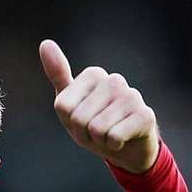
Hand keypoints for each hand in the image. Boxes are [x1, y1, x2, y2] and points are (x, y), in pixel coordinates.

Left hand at [39, 39, 158, 172]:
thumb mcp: (70, 104)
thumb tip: (45, 43)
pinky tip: (123, 139)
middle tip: (96, 132)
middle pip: (79, 118)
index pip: (63, 106)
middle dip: (84, 134)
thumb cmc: (93, 125)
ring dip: (99, 141)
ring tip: (109, 135)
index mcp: (93, 75)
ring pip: (97, 129)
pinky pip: (115, 136)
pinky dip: (114, 145)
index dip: (69, 122)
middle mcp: (114, 80)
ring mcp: (132, 96)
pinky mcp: (145, 115)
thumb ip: (57, 75)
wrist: (126, 148)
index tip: (81, 121)